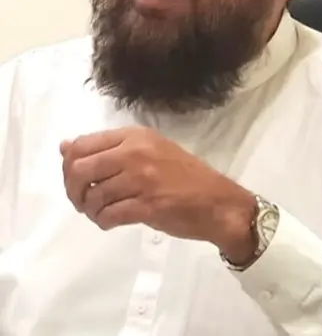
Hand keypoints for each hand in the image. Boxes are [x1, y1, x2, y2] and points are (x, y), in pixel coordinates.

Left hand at [60, 126, 257, 259]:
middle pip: (80, 170)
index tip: (81, 181)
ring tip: (104, 214)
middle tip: (85, 202)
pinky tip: (113, 222)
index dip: (70, 167)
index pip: (82, 145)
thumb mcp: (151, 152)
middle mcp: (137, 152)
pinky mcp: (147, 205)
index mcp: (137, 136)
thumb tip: (64, 147)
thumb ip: (110, 149)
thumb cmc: (187, 178)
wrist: (220, 204)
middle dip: (75, 191)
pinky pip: (108, 215)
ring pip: (93, 196)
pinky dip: (104, 222)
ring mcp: (142, 179)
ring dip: (92, 210)